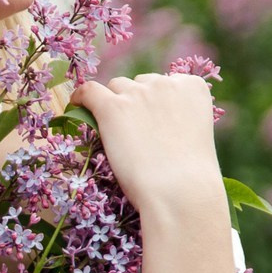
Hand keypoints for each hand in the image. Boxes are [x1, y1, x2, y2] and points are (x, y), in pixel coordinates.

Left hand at [73, 74, 225, 222]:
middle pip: (140, 83)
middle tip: (133, 131)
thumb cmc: (190, 175)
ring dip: (114, 102)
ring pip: (117, 87)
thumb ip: (178, 116)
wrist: (179, 191)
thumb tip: (152, 118)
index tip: (153, 119)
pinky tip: (76, 104)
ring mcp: (137, 93)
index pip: (166, 82)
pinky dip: (81, 96)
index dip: (157, 101)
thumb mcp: (195, 134)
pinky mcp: (112, 108)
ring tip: (112, 129)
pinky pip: (89, 91)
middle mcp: (165, 83)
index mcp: (192, 86)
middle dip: (136, 101)